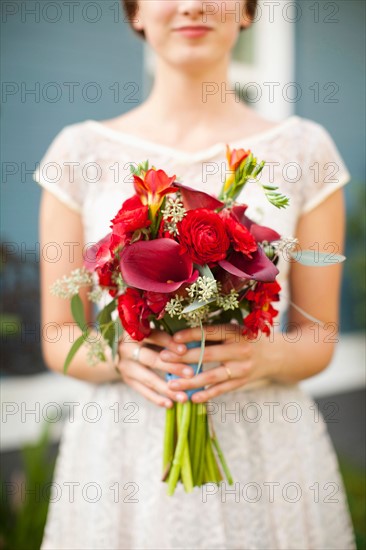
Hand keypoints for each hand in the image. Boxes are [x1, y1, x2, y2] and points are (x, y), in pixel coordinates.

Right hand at [117, 330, 194, 407]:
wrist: (118, 348)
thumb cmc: (145, 337)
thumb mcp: (152, 332)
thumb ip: (167, 338)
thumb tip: (192, 346)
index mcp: (135, 332)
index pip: (155, 337)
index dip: (170, 343)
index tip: (185, 350)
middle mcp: (127, 349)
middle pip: (152, 360)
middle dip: (172, 367)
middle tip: (191, 374)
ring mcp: (125, 366)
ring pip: (148, 379)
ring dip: (167, 389)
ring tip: (184, 397)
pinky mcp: (127, 380)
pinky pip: (143, 391)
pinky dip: (157, 399)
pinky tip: (170, 404)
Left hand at [160, 324, 277, 402]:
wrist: (274, 355)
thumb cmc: (246, 338)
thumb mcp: (233, 329)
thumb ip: (212, 332)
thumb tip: (181, 335)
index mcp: (236, 332)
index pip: (210, 332)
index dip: (191, 335)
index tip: (173, 338)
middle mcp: (240, 350)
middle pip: (207, 354)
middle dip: (183, 357)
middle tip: (163, 358)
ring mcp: (242, 368)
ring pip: (212, 376)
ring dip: (190, 381)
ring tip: (171, 384)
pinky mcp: (242, 382)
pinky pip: (221, 389)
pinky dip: (206, 394)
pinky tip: (191, 398)